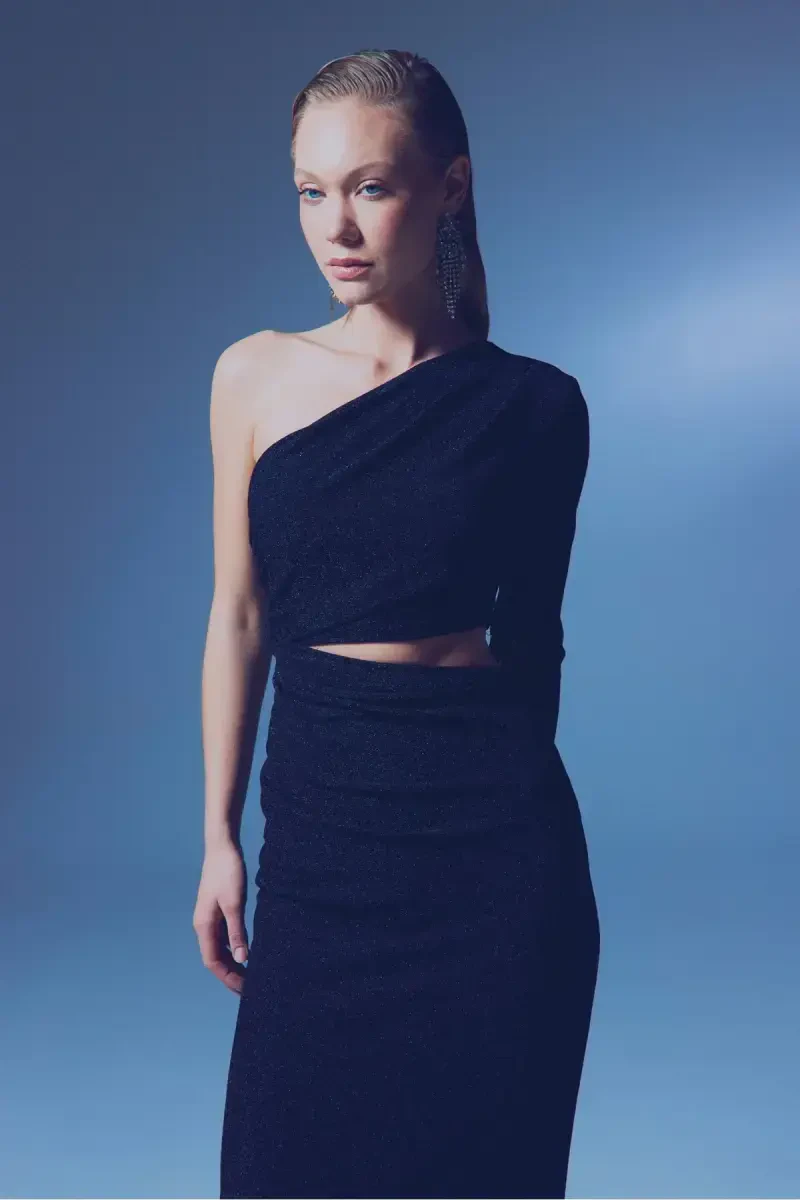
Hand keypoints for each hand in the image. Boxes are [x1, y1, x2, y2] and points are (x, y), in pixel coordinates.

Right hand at [193, 839, 249, 994]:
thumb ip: (237, 932)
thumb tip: (242, 959)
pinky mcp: (217, 912)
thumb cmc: (228, 872)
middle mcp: (204, 926)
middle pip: (215, 959)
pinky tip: (246, 954)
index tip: (245, 990)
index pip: (213, 962)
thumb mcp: (235, 904)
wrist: (223, 848)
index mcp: (204, 926)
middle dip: (231, 975)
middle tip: (251, 989)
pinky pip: (223, 938)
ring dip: (232, 964)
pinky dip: (233, 950)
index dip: (228, 978)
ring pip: (219, 950)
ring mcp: (209, 919)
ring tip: (250, 976)